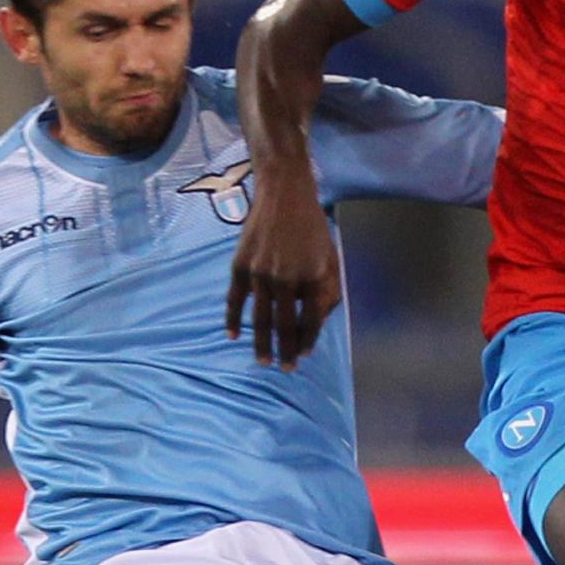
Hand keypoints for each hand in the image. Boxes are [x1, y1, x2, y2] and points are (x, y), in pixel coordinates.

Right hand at [225, 168, 341, 368]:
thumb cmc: (312, 228)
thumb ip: (328, 291)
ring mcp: (260, 273)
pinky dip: (233, 319)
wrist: (284, 194)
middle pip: (285, 324)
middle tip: (285, 370)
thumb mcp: (331, 258)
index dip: (308, 341)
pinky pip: (235, 300)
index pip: (311, 320)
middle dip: (286, 350)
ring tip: (263, 361)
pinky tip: (233, 336)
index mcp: (312, 277)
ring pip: (260, 317)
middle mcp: (286, 278)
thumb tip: (318, 322)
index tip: (304, 355)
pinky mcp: (240, 266)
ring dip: (262, 343)